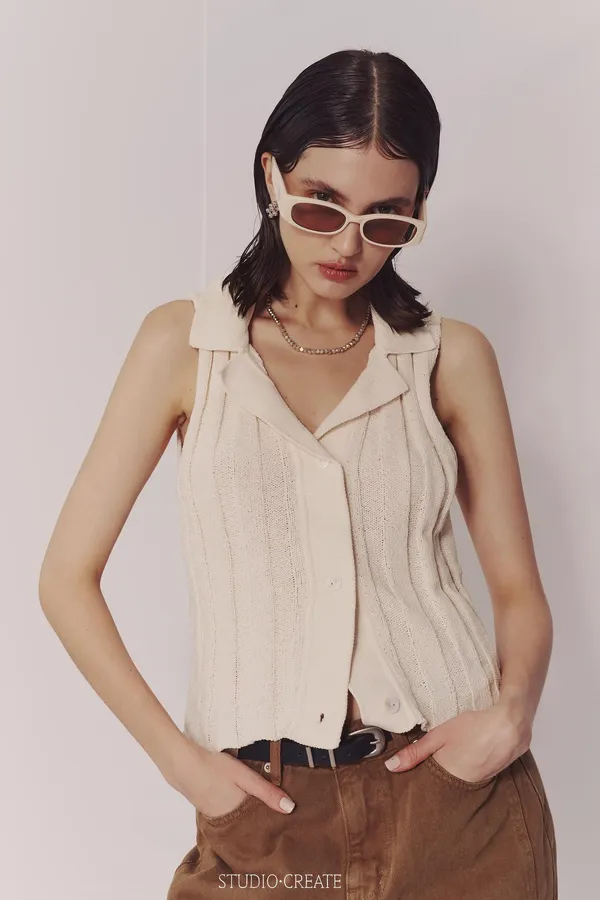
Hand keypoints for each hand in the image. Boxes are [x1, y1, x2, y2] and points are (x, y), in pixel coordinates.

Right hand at [161, 733, 295, 816]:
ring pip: (234, 815)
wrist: (180, 763)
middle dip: (257, 815)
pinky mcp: (203, 805)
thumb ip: (266, 792)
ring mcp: (212, 813)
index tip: (283, 816)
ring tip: (255, 800)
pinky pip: (223, 810)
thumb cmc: (214, 767)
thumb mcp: (244, 776)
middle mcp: (224, 819)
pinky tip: (233, 795)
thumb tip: (291, 809)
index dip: (270, 817)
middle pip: (246, 820)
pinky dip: (231, 805)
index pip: (258, 821)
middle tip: (273, 808)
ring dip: (244, 809)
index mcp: (237, 814)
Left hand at [383, 704, 531, 781]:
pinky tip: (469, 755)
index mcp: (448, 776)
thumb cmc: (473, 727)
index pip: (429, 787)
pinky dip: (469, 768)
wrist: (510, 726)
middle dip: (438, 779)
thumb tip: (390, 767)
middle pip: (445, 785)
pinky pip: (475, 776)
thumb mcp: (439, 735)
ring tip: (452, 758)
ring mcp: (480, 781)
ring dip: (455, 772)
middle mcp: (464, 785)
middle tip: (433, 765)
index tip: (411, 780)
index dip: (421, 782)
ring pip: (460, 780)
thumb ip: (415, 752)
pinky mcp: (492, 775)